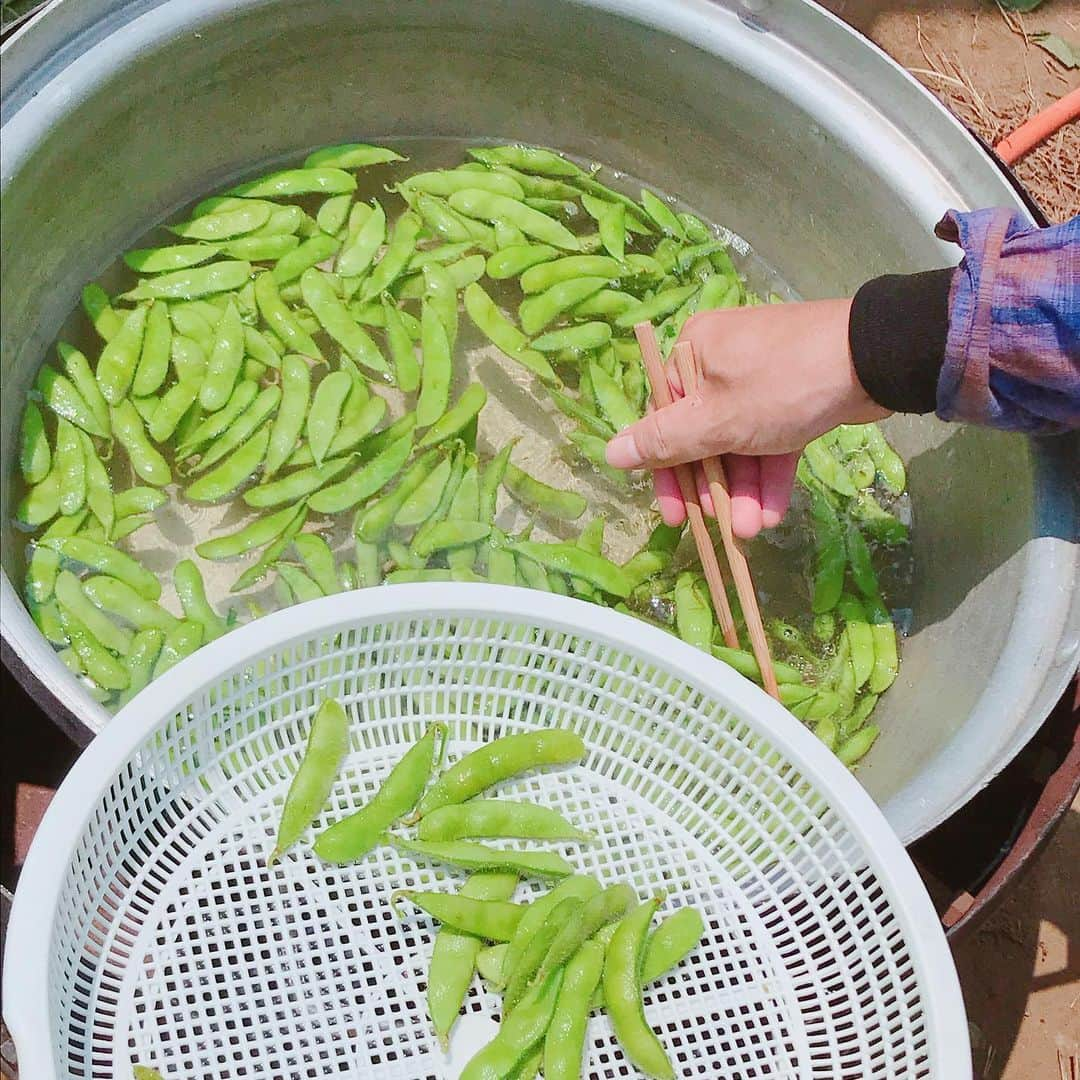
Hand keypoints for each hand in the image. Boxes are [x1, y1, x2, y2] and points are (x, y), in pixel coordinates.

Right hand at [604, 299, 889, 537]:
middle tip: (720, 527)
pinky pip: (771, 441)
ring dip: (744, 491)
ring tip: (753, 531)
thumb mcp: (715, 420)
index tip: (675, 515)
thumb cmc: (780, 384)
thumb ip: (663, 441)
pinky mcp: (794, 396)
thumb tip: (610, 452)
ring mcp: (761, 380)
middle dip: (714, 488)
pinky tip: (774, 514)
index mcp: (692, 355)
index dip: (666, 471)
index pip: (664, 420)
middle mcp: (721, 363)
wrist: (874, 360)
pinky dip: (770, 476)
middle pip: (702, 436)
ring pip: (740, 445)